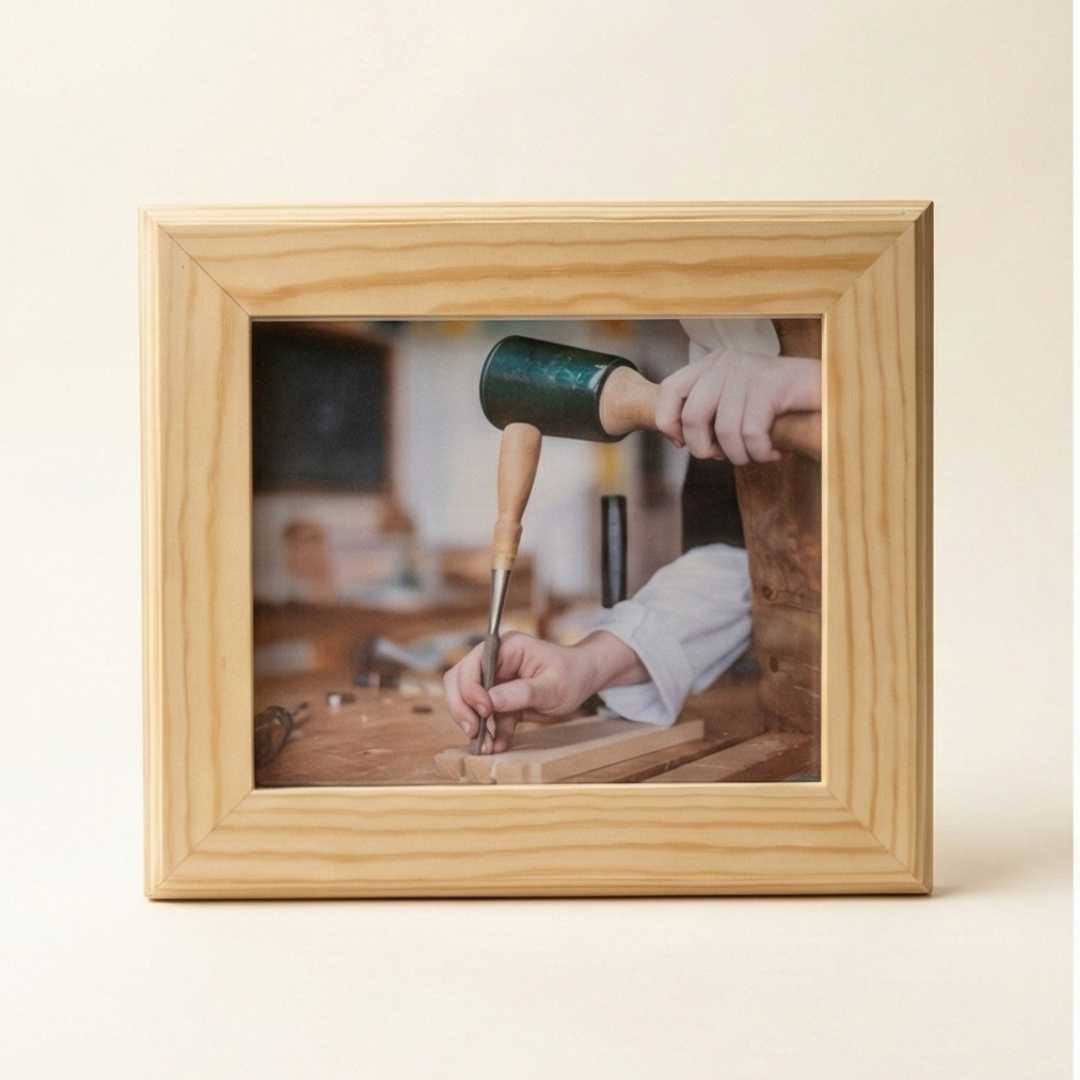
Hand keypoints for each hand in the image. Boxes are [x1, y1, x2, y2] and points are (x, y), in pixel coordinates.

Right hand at [442, 631, 645, 753]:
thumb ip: (520, 693)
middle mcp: (495, 660)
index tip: (484, 711)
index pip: (473, 665)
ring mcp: (496, 679)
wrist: (584, 679)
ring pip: (467, 701)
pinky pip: (486, 716)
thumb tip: (490, 701)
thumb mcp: (551, 686)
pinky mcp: (500, 698)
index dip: (471, 689)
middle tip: (473, 732)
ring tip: (486, 745)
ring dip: (474, 724)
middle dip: (462, 708)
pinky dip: (489, 732)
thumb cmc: (572, 674)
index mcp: (506, 648)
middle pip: (460, 681)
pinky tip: (498, 745)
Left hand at [655, 350, 820, 463]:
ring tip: (756, 456)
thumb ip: (708, 415)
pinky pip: (751, 434)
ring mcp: (748, 370)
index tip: (682, 443)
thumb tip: (681, 440)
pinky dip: (761, 453)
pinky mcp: (771, 384)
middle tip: (724, 457)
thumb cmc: (779, 408)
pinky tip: (774, 453)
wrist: (829, 392)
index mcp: (712, 364)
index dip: (669, 423)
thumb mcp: (736, 406)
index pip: (669, 390)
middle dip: (704, 449)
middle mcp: (726, 362)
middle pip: (692, 417)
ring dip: (740, 456)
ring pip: (725, 431)